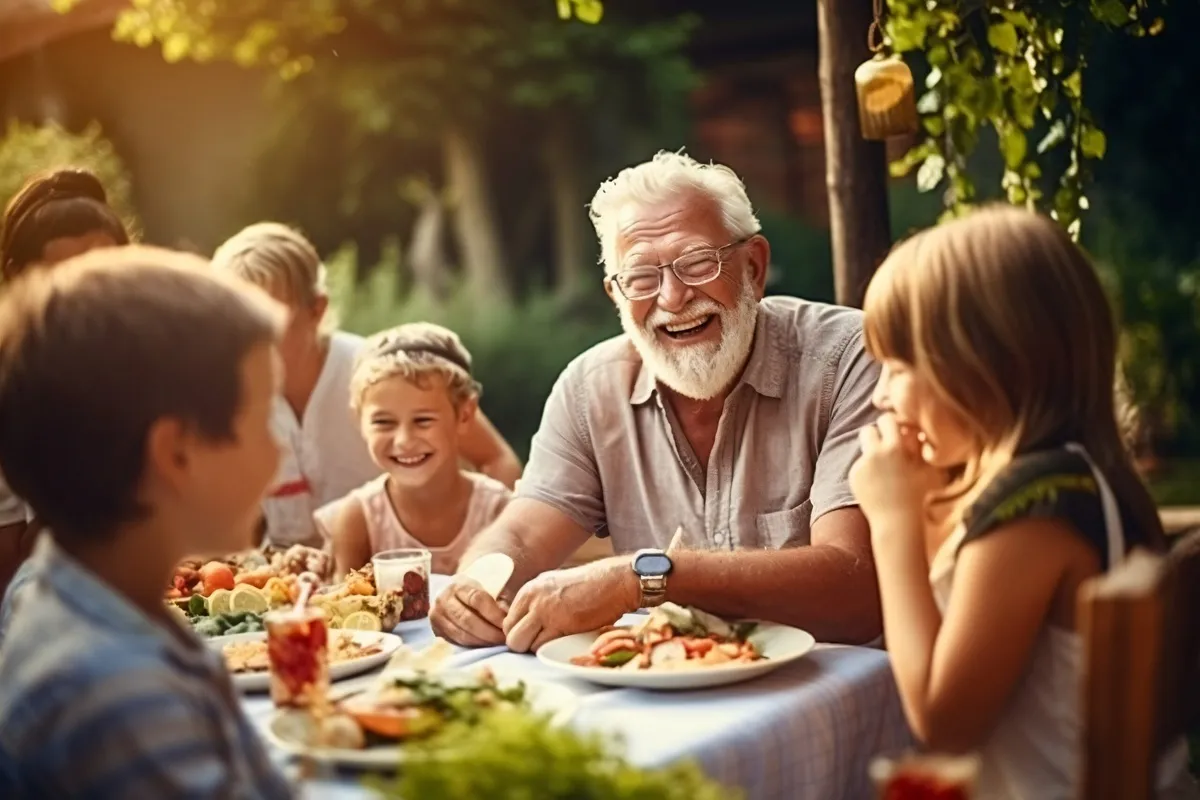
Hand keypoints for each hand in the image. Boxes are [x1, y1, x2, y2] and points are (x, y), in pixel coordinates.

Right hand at [429, 574, 508, 647]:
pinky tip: (486, 646)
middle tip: (505, 639)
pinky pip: (457, 642)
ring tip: (498, 644)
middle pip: (467, 619)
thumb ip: (499, 600)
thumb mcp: (487, 588)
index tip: (507, 624)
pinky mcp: (436, 631)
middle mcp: (443, 599)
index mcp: (458, 584)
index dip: (494, 614)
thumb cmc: (476, 591)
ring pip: (462, 634)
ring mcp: (437, 616)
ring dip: (483, 642)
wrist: (452, 595)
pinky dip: (474, 645)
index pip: (477, 599)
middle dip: (489, 632)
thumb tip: (508, 618)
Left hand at [502, 557, 638, 652]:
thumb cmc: (589, 587)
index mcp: (529, 589)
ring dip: (536, 648)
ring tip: (554, 642)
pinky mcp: (559, 623)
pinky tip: (564, 641)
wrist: (614, 581)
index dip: (519, 633)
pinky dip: (550, 650)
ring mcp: (544, 610)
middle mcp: (532, 598)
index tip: (534, 637)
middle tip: (542, 644)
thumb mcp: (554, 586)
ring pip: (521, 644)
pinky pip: (541, 646)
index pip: (508, 621)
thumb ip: (537, 602)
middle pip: (510, 635)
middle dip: (523, 644)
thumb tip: (526, 626)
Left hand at [850, 413, 946, 528]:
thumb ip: (918, 446)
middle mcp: (876, 453)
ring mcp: (863, 464)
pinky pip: (859, 465)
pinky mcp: (854, 475)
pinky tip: (876, 484)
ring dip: (870, 452)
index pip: (886, 420)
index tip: (893, 431)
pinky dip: (866, 471)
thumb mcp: (924, 468)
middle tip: (882, 446)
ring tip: (882, 469)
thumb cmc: (917, 494)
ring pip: (862, 448)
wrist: (897, 519)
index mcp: (895, 448)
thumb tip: (914, 430)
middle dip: (874, 436)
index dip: (889, 424)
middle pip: (868, 430)